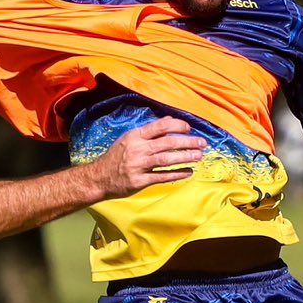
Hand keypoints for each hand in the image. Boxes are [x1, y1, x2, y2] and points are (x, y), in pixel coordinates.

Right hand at [90, 118, 204, 197]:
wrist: (99, 178)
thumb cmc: (116, 157)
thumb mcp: (128, 139)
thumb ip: (148, 131)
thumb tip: (169, 121)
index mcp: (135, 136)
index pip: (160, 126)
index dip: (177, 125)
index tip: (189, 128)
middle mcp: (138, 149)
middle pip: (167, 143)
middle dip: (187, 142)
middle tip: (202, 143)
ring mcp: (138, 166)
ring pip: (166, 159)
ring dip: (185, 157)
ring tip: (198, 156)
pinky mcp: (139, 181)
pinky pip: (162, 177)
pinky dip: (177, 174)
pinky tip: (188, 172)